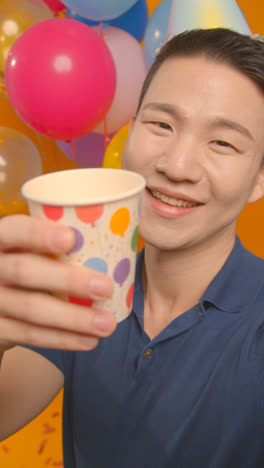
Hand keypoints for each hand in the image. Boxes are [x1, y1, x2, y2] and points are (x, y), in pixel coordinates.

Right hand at [0, 215, 116, 351]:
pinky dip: (62, 339)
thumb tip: (117, 227)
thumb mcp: (27, 248)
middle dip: (68, 280)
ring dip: (74, 318)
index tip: (71, 238)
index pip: (14, 230)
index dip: (38, 233)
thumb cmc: (25, 264)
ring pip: (32, 309)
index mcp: (0, 239)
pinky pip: (29, 335)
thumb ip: (56, 240)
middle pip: (24, 271)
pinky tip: (88, 340)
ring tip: (107, 323)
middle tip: (105, 287)